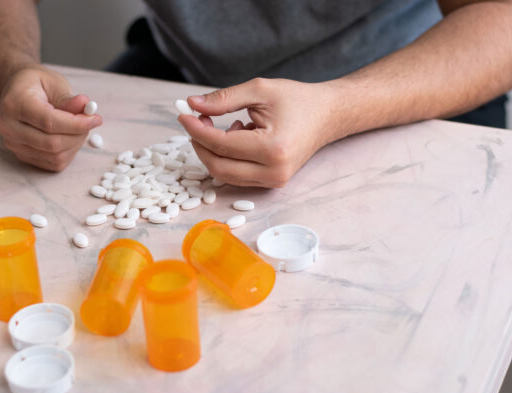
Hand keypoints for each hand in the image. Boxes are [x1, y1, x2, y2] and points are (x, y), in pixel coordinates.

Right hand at [0, 65, 101, 170]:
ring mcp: (13, 144)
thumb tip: (85, 107)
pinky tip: (70, 136)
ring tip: (79, 127)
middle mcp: (8, 127)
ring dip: (75, 144)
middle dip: (78, 135)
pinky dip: (69, 152)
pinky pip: (53, 163)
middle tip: (90, 121)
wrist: (17, 91)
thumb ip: (69, 98)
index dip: (77, 124)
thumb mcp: (54, 82)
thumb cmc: (37, 84)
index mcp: (15, 104)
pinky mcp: (22, 155)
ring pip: (55, 156)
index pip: (49, 122)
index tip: (96, 119)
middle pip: (52, 143)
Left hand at [177, 78, 341, 187]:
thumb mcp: (260, 90)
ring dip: (213, 151)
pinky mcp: (273, 182)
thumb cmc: (297, 100)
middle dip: (200, 144)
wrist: (328, 116)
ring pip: (226, 174)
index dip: (196, 130)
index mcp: (273, 149)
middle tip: (196, 120)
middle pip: (218, 167)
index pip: (221, 145)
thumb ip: (224, 99)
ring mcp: (274, 181)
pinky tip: (237, 135)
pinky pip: (237, 175)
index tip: (183, 114)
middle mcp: (274, 171)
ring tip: (220, 125)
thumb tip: (192, 105)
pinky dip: (227, 158)